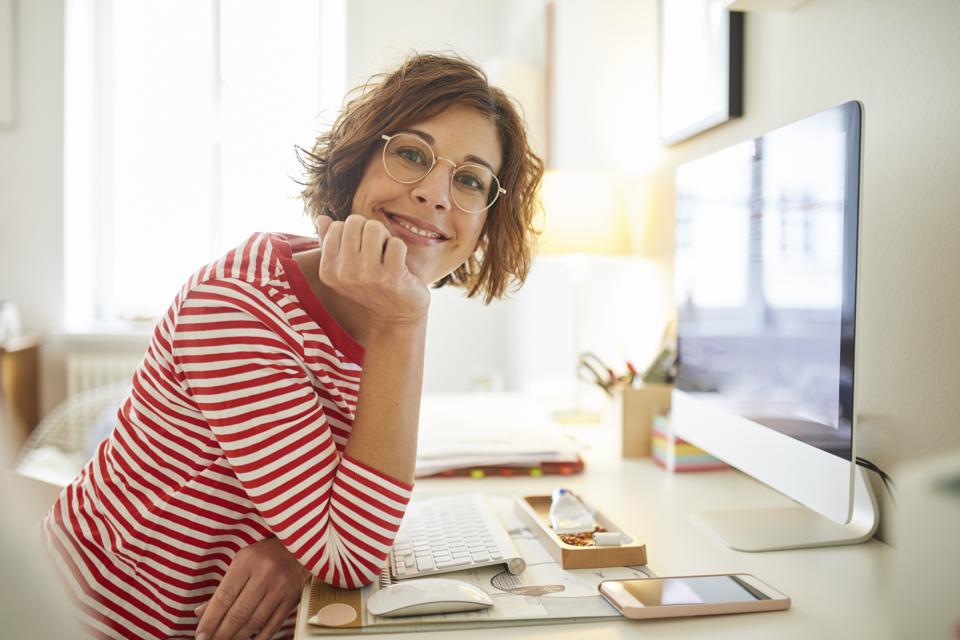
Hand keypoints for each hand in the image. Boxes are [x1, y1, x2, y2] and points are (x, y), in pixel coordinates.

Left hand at [194, 537, 308, 639]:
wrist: (299, 547)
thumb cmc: (265, 555)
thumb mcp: (241, 563)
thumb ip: (223, 588)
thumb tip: (200, 613)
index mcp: (247, 561)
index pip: (224, 597)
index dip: (210, 620)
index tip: (200, 635)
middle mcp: (265, 573)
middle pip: (238, 613)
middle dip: (221, 633)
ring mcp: (281, 587)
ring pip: (254, 622)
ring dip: (237, 637)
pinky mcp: (292, 598)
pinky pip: (273, 625)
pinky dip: (259, 638)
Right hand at [316, 214, 429, 328]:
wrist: (396, 315)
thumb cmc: (370, 284)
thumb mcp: (345, 267)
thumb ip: (330, 242)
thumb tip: (321, 218)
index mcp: (328, 271)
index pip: (337, 226)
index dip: (353, 232)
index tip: (360, 250)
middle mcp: (344, 274)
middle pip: (355, 222)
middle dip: (369, 230)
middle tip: (376, 251)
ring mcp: (368, 276)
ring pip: (375, 228)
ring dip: (384, 237)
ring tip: (386, 255)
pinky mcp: (391, 278)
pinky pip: (396, 243)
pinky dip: (400, 249)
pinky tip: (399, 266)